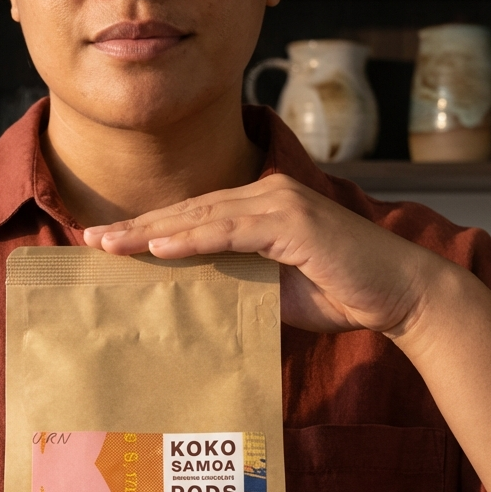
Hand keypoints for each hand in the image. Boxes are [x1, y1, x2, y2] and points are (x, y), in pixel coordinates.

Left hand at [84, 173, 438, 336]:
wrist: (399, 296)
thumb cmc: (343, 293)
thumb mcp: (277, 289)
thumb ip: (239, 280)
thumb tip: (195, 291)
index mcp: (262, 208)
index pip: (196, 216)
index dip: (151, 229)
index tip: (109, 243)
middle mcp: (268, 195)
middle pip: (189, 210)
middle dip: (137, 227)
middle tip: (90, 240)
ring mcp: (280, 204)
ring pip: (202, 216)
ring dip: (152, 231)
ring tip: (109, 245)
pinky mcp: (293, 222)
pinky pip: (231, 230)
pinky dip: (193, 237)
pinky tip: (158, 246)